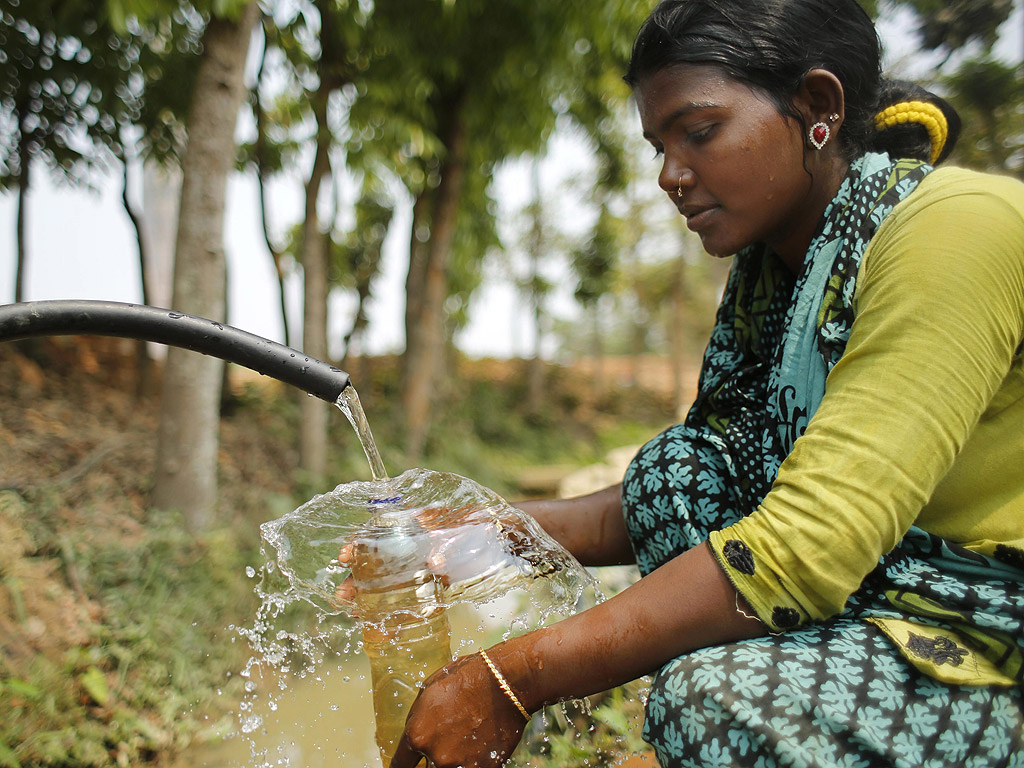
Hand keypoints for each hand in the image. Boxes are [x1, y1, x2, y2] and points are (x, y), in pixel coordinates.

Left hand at [389, 652, 528, 767]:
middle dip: (431, 759)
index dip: (403, 764)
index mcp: (417, 735)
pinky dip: (473, 762)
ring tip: (464, 741)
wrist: (504, 682)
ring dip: (452, 761)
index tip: (408, 764)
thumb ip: (417, 719)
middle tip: (446, 743)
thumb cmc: (466, 679)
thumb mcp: (428, 690)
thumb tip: (414, 735)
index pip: (400, 764)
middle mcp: (436, 756)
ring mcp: (460, 766)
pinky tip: (479, 745)